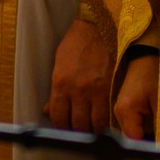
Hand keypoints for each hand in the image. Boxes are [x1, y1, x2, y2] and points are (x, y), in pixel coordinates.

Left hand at [45, 15, 114, 131]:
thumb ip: (55, 91)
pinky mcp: (111, 88)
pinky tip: (104, 124)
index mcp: (61, 84)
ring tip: (92, 130)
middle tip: (80, 131)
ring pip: (94, 124)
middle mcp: (77, 90)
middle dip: (77, 131)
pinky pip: (108, 114)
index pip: (58, 117)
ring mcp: (96, 91)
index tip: (65, 128)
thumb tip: (48, 111)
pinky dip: (106, 123)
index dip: (61, 127)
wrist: (96, 28)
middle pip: (77, 124)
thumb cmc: (75, 46)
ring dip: (92, 130)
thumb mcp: (59, 65)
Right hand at [112, 51, 159, 140]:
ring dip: (148, 132)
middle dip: (149, 139)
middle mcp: (118, 112)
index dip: (150, 145)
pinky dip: (145, 125)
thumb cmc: (154, 75)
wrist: (146, 57)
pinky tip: (155, 119)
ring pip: (134, 131)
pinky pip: (134, 124)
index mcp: (125, 110)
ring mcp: (120, 110)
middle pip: (133, 137)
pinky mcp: (124, 108)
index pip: (134, 139)